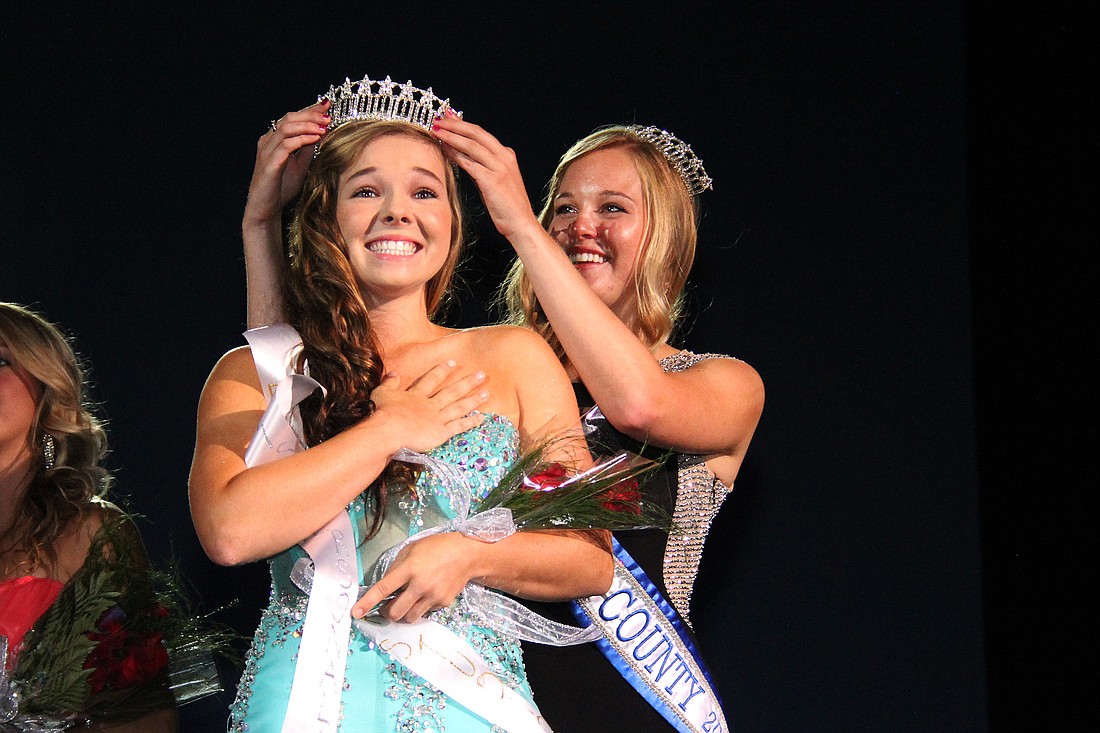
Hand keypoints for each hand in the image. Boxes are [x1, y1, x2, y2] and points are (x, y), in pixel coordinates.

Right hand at [243, 98, 330, 225]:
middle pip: (289, 118)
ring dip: (308, 125)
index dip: (309, 110)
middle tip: (328, 115)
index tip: (327, 105)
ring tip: (324, 126)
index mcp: (274, 139)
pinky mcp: (269, 164)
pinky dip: (302, 140)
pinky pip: (286, 146)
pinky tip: (316, 139)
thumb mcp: (300, 165)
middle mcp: (268, 141)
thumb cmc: (281, 188)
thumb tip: (321, 132)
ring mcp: (267, 151)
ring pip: (286, 128)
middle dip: (311, 114)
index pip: (292, 118)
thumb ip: (307, 149)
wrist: (267, 209)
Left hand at [352, 533, 479, 621]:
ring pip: (409, 618)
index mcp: (409, 568)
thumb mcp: (412, 549)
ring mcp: (433, 596)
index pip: (383, 589)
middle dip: (386, 612)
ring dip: (403, 613)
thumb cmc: (437, 547)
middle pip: (395, 612)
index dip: (367, 602)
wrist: (467, 554)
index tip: (355, 613)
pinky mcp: (443, 603)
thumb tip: (386, 586)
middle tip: (387, 606)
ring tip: (407, 600)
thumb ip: (396, 567)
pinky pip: (425, 612)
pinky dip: (421, 607)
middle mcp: (420, 585)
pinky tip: (427, 593)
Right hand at [364, 361, 489, 454]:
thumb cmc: (381, 413)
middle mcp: (430, 404)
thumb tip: (393, 373)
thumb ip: (389, 382)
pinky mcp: (441, 433)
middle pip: (452, 391)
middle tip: (481, 374)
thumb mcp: (382, 393)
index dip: (443, 370)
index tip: (453, 362)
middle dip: (467, 382)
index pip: (432, 379)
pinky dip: (470, 422)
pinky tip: (481, 417)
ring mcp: (437, 418)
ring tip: (486, 393)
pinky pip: (459, 426)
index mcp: (416, 395)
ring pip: (459, 407)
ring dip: (473, 400)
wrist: (388, 430)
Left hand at [430, 114, 542, 240]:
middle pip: (476, 133)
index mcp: (506, 155)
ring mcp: (499, 167)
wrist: (520, 223)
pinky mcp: (492, 179)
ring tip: (436, 130)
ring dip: (451, 136)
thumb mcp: (494, 181)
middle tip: (438, 119)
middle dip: (455, 124)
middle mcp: (504, 157)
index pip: (481, 134)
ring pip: (471, 145)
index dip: (462, 124)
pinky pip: (469, 163)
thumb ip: (481, 167)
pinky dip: (455, 154)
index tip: (448, 117)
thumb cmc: (507, 206)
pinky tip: (444, 149)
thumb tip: (461, 157)